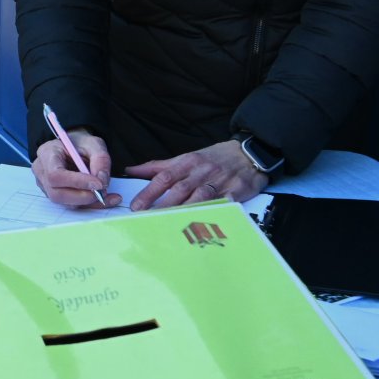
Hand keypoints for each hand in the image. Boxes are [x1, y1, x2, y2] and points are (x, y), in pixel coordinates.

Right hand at [31, 129, 115, 208]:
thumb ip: (100, 159)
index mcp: (46, 153)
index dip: (76, 182)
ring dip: (89, 202)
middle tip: (103, 192)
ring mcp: (46, 186)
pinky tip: (106, 199)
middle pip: (57, 193)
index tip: (98, 184)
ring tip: (107, 194)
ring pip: (65, 203)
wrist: (76, 148)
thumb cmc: (81, 144)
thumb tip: (102, 181)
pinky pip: (72, 205)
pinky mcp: (56, 196)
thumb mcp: (94, 144)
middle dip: (83, 196)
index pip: (55, 174)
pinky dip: (90, 204)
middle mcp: (42, 172)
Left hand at [123, 140, 267, 210]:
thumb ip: (158, 166)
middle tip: (148, 219)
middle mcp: (201, 172)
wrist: (248, 153)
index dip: (149, 192)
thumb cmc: (213, 158)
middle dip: (162, 205)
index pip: (164, 177)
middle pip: (179, 189)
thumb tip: (131, 170)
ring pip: (199, 197)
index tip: (136, 206)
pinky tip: (206, 222)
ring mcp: (219, 182)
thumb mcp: (185, 157)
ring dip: (185, 210)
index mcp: (187, 163)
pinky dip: (216, 211)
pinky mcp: (236, 191)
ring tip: (171, 225)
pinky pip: (225, 203)